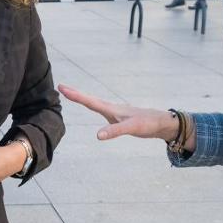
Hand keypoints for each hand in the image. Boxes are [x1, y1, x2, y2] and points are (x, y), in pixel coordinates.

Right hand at [58, 85, 177, 141]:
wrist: (162, 122)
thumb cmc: (148, 124)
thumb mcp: (132, 128)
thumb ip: (115, 131)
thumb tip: (98, 135)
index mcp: (112, 110)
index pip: (90, 102)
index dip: (76, 95)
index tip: (62, 88)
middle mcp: (111, 109)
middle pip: (89, 100)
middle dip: (75, 94)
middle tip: (61, 86)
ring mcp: (115, 113)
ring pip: (94, 103)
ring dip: (82, 98)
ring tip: (70, 93)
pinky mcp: (118, 117)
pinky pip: (100, 109)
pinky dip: (91, 105)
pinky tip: (92, 105)